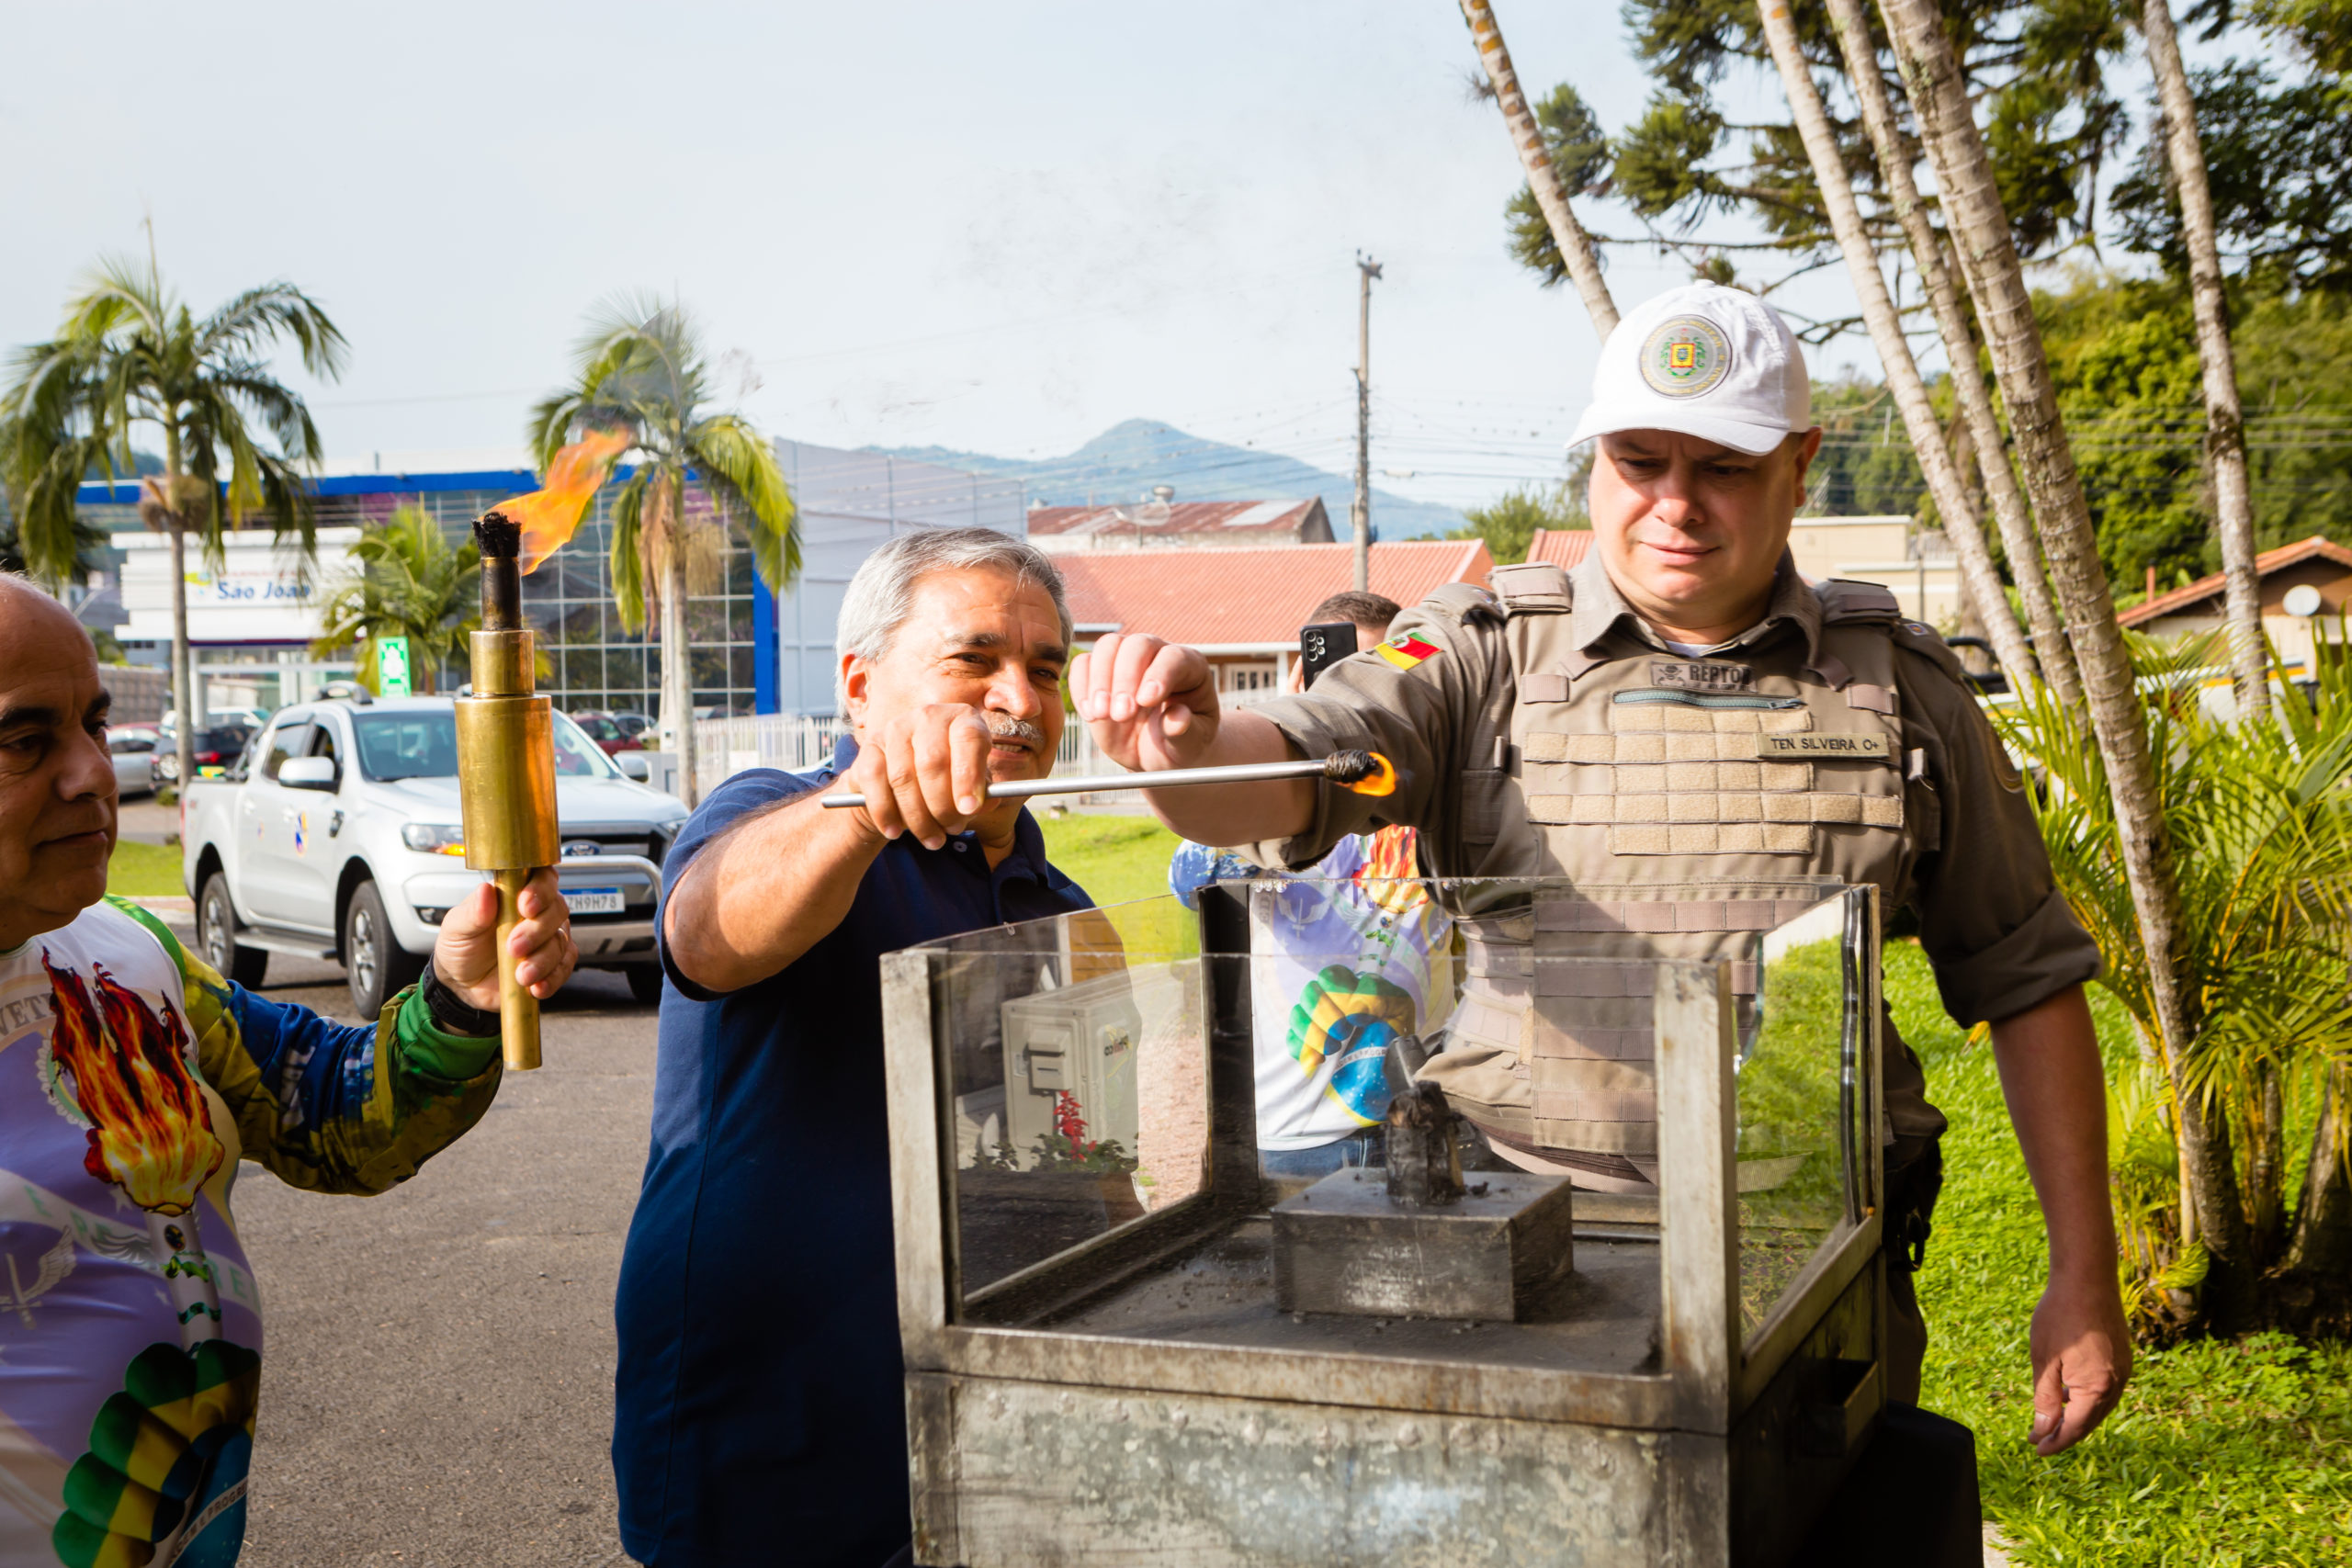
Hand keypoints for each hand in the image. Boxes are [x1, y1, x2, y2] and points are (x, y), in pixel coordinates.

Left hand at [434, 869, 576, 1010]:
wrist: (461, 984)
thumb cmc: (461, 947)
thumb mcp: (457, 927)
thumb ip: (473, 911)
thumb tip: (486, 890)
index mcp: (515, 894)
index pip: (542, 878)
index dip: (541, 889)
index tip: (525, 907)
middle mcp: (537, 913)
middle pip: (557, 910)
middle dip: (537, 931)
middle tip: (514, 947)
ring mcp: (547, 939)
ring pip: (561, 942)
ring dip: (542, 960)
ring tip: (521, 975)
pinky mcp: (552, 965)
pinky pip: (564, 968)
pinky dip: (552, 978)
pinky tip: (535, 986)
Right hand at [847, 702, 995, 851]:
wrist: (902, 781)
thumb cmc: (946, 782)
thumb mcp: (970, 786)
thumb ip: (981, 795)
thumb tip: (987, 802)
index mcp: (962, 718)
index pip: (969, 739)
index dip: (970, 776)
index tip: (969, 809)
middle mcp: (929, 716)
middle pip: (933, 762)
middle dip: (943, 805)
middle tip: (951, 830)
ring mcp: (896, 729)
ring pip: (903, 777)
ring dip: (918, 816)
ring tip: (931, 838)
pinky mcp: (870, 747)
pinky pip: (875, 783)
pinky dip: (885, 812)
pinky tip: (894, 831)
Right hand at [1071, 631, 1220, 771]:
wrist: (1157, 754)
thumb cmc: (1181, 745)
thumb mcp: (1190, 745)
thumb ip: (1185, 731)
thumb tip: (1178, 718)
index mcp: (1190, 667)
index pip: (1173, 657)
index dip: (1159, 674)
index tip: (1146, 701)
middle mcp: (1158, 655)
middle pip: (1137, 644)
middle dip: (1125, 678)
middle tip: (1121, 714)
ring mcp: (1127, 661)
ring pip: (1108, 647)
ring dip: (1100, 681)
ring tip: (1102, 715)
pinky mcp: (1100, 673)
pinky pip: (1083, 665)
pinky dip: (1082, 688)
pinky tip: (1091, 715)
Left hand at [2026, 1271, 2131, 1454]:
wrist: (2087, 1279)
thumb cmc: (2060, 1317)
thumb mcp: (2045, 1360)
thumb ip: (2046, 1398)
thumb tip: (2045, 1429)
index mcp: (2097, 1388)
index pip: (2076, 1428)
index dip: (2055, 1441)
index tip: (2036, 1449)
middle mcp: (2117, 1384)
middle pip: (2090, 1421)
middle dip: (2064, 1433)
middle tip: (2038, 1439)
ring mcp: (2123, 1370)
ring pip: (2099, 1406)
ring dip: (2076, 1417)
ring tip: (2051, 1422)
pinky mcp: (2122, 1358)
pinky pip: (2105, 1389)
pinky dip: (2087, 1399)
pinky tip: (2069, 1395)